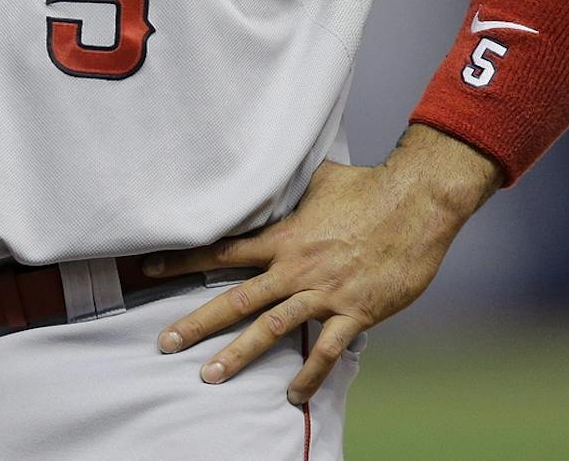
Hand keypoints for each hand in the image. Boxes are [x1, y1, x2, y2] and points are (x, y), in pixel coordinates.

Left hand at [148, 134, 498, 403]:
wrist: (417, 202)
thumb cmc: (371, 186)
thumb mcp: (321, 179)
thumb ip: (294, 188)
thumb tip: (278, 173)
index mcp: (284, 237)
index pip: (222, 251)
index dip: (184, 261)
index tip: (151, 269)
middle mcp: (296, 268)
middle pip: (236, 299)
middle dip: (197, 323)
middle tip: (165, 343)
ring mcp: (324, 292)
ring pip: (270, 328)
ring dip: (238, 355)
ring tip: (209, 377)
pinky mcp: (355, 311)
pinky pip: (326, 350)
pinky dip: (309, 375)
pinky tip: (293, 395)